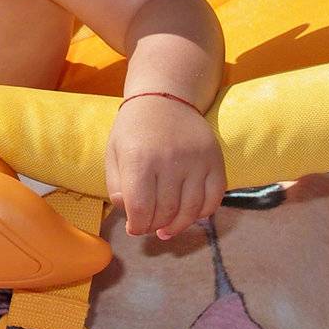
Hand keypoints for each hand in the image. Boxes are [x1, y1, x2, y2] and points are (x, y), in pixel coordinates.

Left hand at [105, 96, 226, 239]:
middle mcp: (170, 160)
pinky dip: (203, 213)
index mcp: (139, 159)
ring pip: (191, 210)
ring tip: (167, 229)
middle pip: (166, 212)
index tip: (134, 229)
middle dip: (155, 226)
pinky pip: (214, 198)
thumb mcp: (113, 155)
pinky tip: (189, 214)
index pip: (141, 208)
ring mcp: (196, 160)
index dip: (137, 226)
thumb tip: (130, 216)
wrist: (163, 99)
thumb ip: (116, 187)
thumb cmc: (133, 131)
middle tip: (149, 227)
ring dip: (178, 226)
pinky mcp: (215, 160)